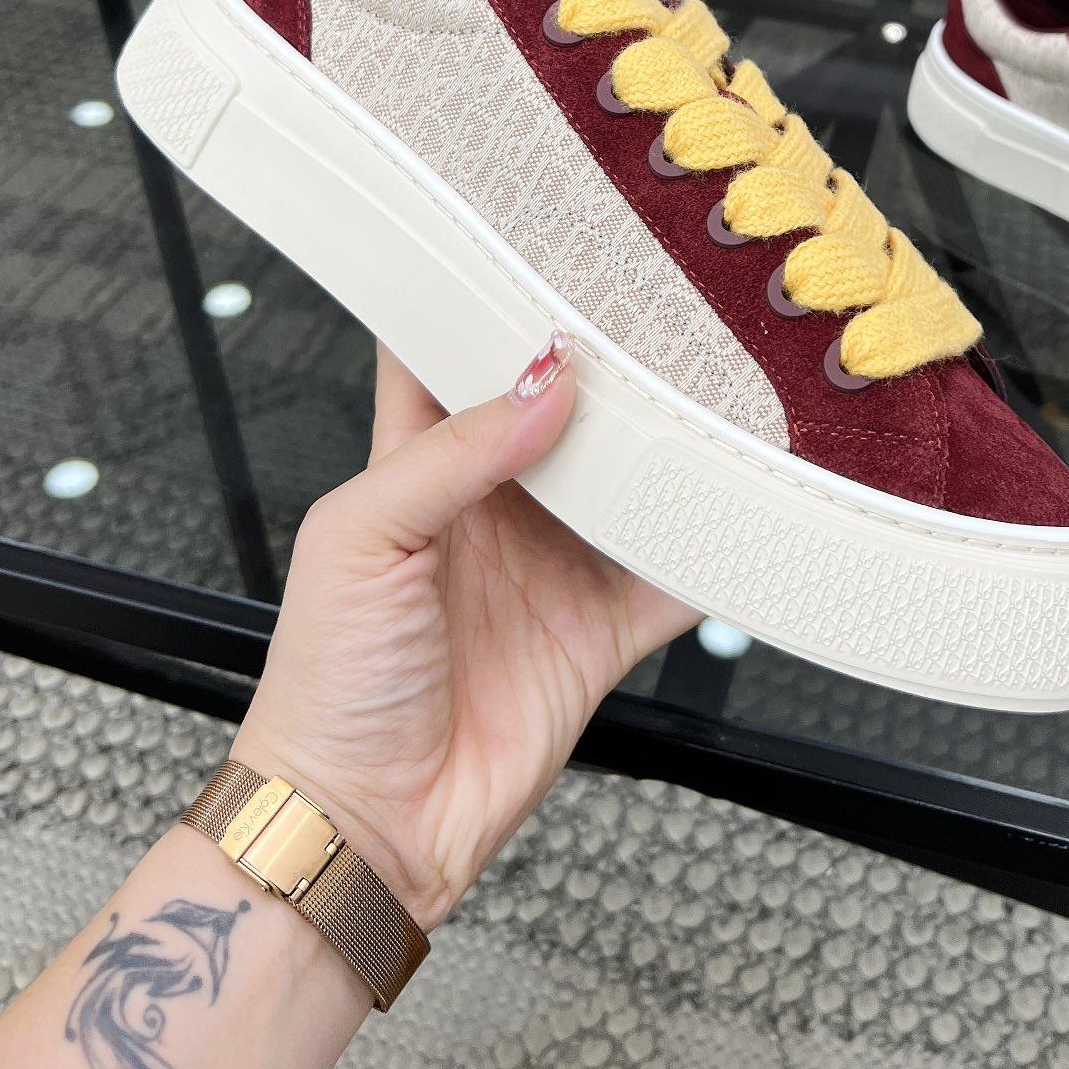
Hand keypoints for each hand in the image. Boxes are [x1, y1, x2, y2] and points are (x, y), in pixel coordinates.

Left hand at [231, 334, 696, 932]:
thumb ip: (456, 451)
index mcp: (417, 462)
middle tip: (658, 307)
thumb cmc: (325, 685)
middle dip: (607, 362)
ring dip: (667, 447)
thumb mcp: (363, 536)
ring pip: (628, 481)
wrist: (364, 826)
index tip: (536, 242)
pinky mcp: (599, 630)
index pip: (451, 353)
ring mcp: (552, 564)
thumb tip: (547, 381)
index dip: (486, 296)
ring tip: (712, 390)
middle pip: (563, 407)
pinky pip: (672, 576)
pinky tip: (742, 509)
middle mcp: (493, 502)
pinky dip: (712, 548)